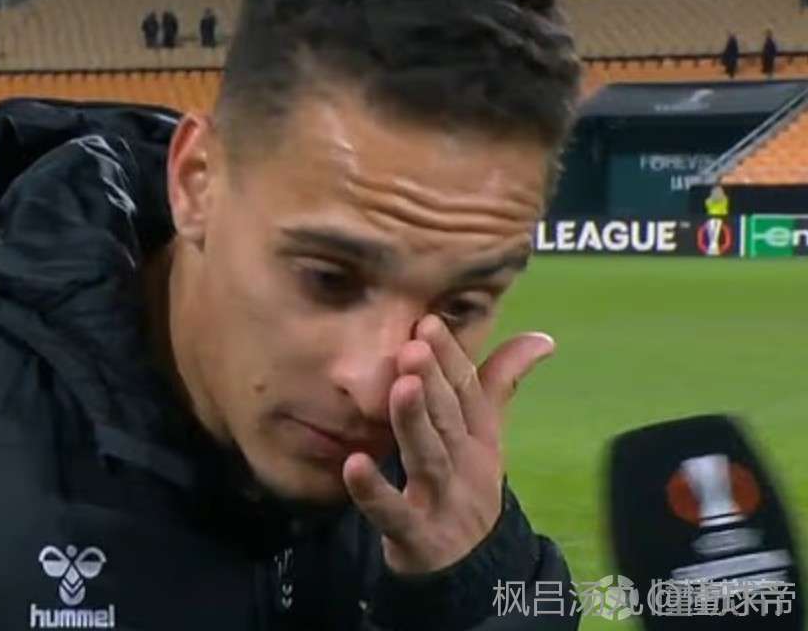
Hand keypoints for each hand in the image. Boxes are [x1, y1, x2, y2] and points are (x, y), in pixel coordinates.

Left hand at [342, 315, 554, 576]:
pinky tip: (353, 465)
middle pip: (449, 421)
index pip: (467, 393)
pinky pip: (393, 514)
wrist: (471, 572)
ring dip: (413, 424)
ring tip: (401, 387)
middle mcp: (465, 466)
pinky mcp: (416, 537)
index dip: (450, 359)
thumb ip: (500, 383)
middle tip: (415, 346)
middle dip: (435, 383)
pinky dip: (374, 492)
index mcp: (479, 439)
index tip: (427, 322)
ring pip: (428, 460)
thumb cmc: (467, 485)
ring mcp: (442, 502)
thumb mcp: (487, 437)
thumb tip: (541, 337)